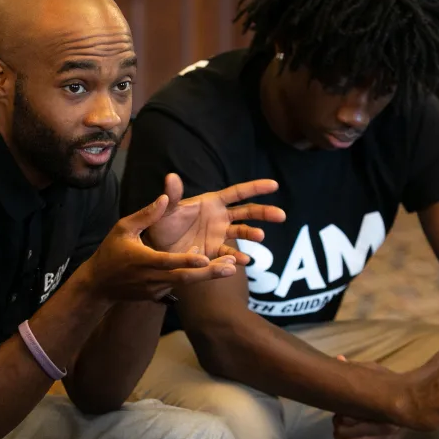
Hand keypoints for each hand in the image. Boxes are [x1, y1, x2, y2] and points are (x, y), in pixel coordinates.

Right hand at [81, 193, 239, 301]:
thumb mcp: (123, 228)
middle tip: (232, 267)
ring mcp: (156, 289)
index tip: (205, 258)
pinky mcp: (158, 294)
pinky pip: (180, 285)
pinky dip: (197, 277)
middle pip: (184, 277)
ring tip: (232, 268)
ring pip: (186, 283)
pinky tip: (216, 269)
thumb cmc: (111, 251)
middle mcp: (152, 278)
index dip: (186, 261)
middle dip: (209, 273)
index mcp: (142, 260)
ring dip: (209, 276)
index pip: (167, 262)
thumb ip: (146, 215)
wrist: (100, 284)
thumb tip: (164, 198)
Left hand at [143, 173, 285, 263]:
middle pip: (248, 212)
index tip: (274, 184)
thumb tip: (171, 177)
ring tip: (260, 237)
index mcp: (212, 202)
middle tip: (281, 215)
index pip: (238, 193)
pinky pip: (229, 254)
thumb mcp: (165, 210)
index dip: (255, 187)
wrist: (157, 250)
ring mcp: (220, 236)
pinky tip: (243, 261)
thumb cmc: (161, 225)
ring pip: (243, 233)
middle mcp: (220, 218)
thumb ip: (171, 196)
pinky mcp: (215, 252)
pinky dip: (237, 257)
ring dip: (253, 234)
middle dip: (265, 212)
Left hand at [331, 356, 400, 438]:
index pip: (346, 420)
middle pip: (342, 434)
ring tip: (348, 430)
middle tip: (344, 419)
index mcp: (383, 410)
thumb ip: (356, 368)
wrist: (418, 405)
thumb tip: (339, 359)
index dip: (340, 414)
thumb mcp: (376, 373)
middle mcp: (388, 429)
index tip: (344, 409)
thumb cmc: (391, 386)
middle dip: (339, 425)